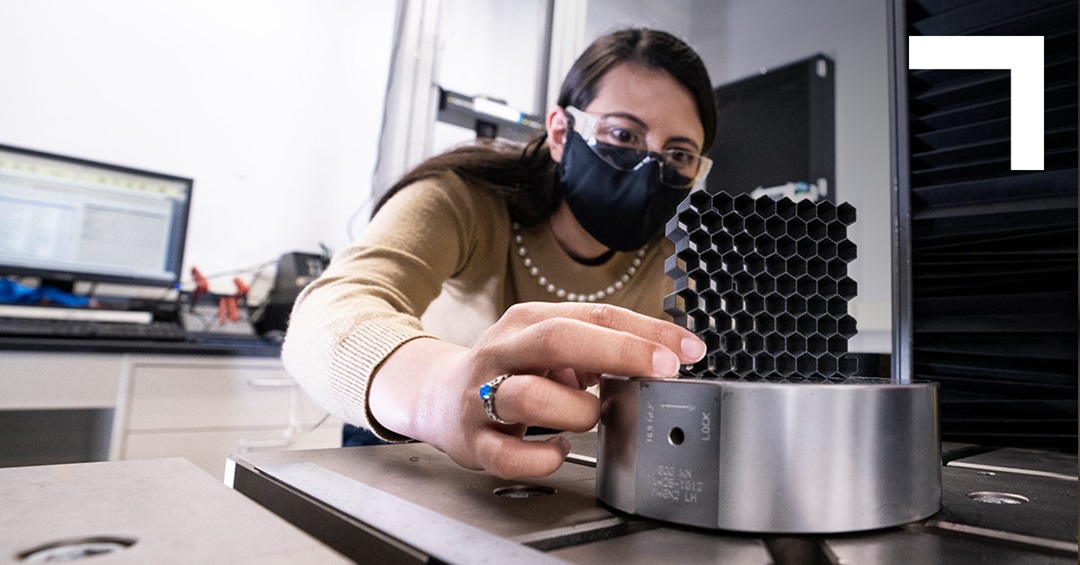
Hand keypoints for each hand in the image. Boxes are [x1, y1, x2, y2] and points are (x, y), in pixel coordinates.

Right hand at [369, 302, 705, 479]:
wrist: (440, 396)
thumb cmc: (512, 370)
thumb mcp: (551, 346)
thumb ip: (601, 348)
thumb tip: (664, 355)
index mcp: (529, 321)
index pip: (594, 315)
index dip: (645, 331)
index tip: (687, 349)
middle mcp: (504, 351)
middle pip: (560, 339)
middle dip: (619, 353)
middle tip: (662, 369)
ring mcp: (484, 395)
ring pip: (531, 396)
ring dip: (576, 411)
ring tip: (589, 417)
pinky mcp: (473, 439)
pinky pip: (509, 454)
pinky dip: (543, 457)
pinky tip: (557, 450)